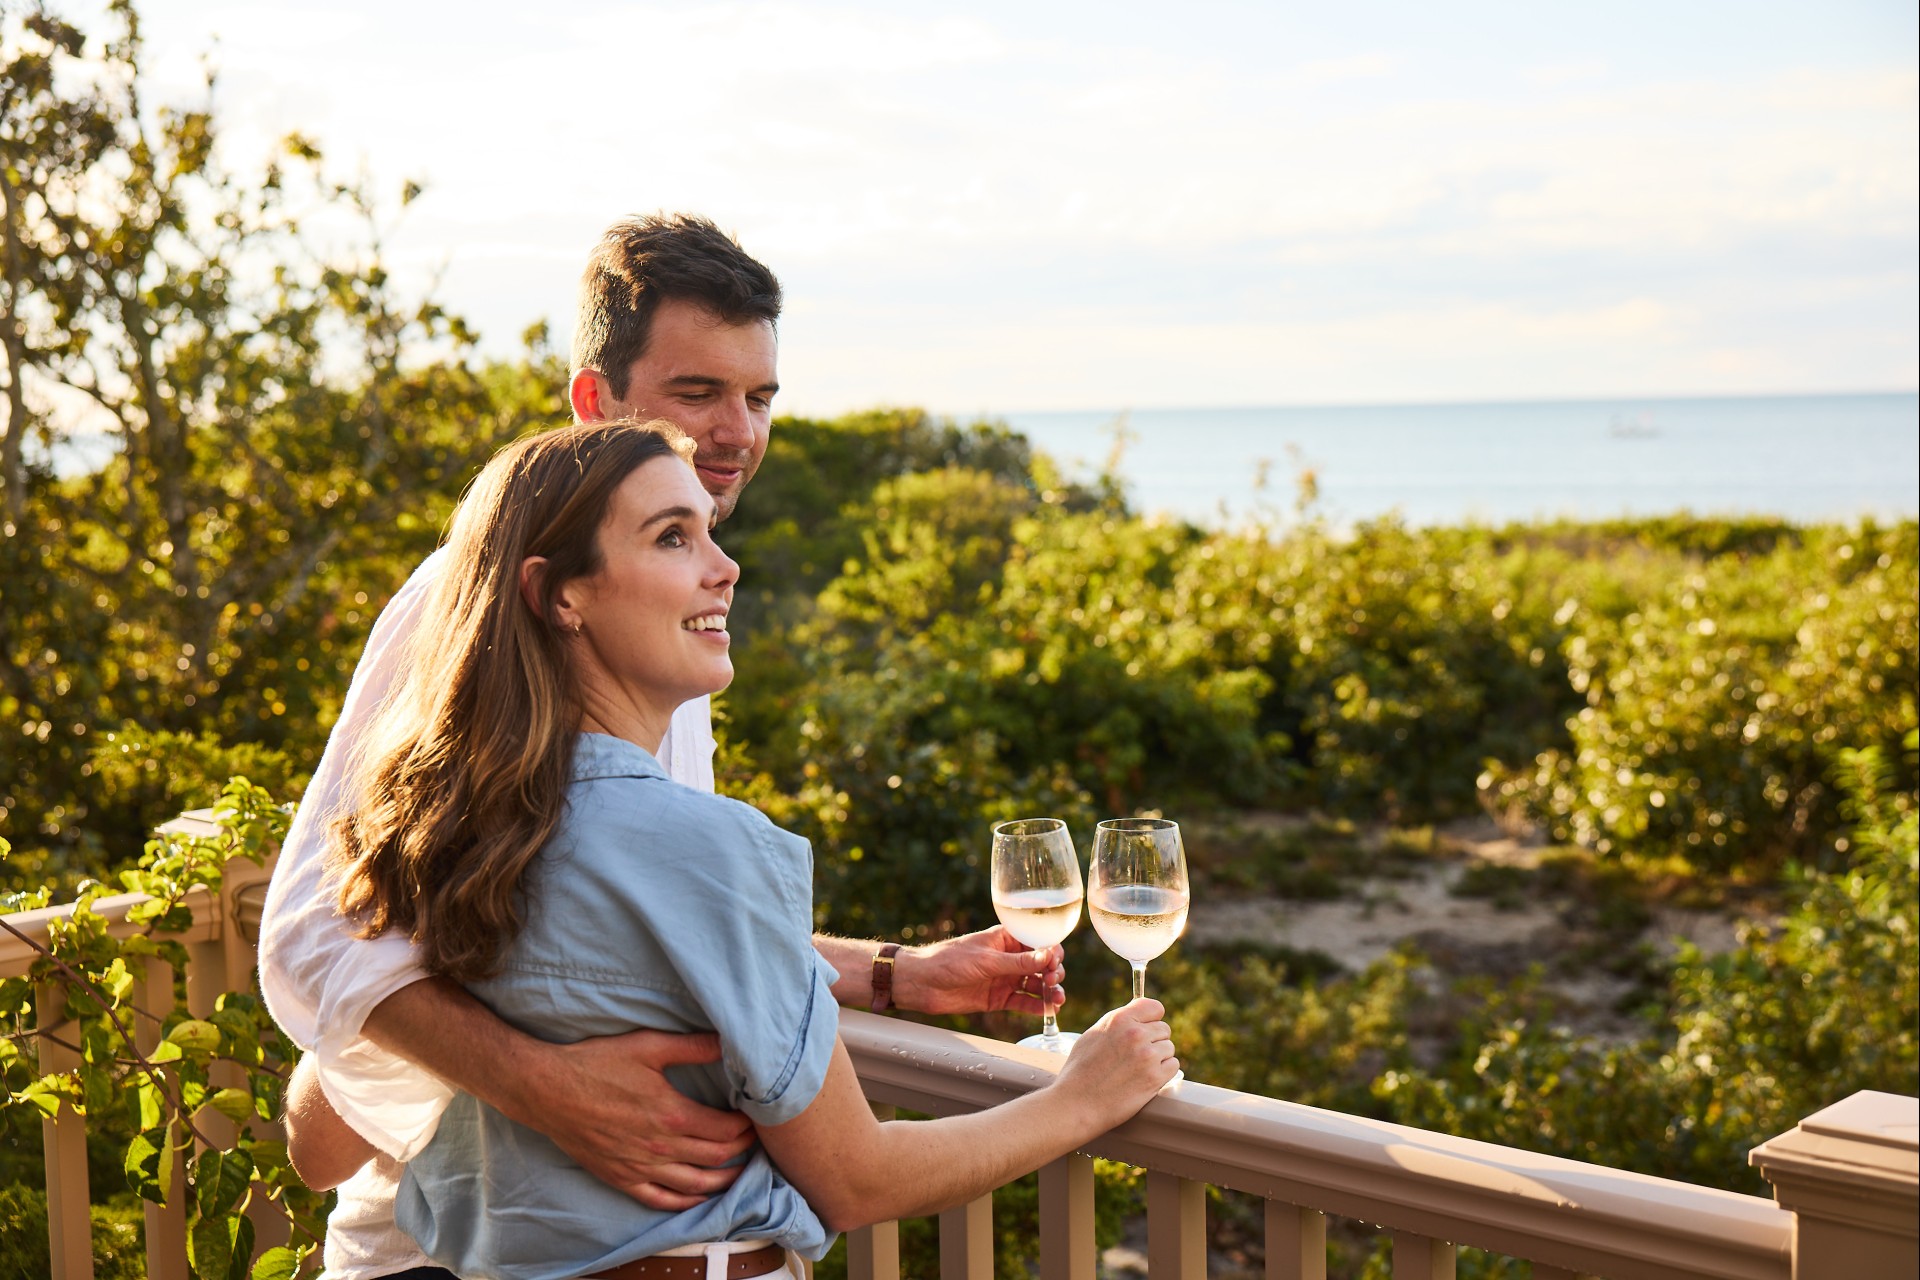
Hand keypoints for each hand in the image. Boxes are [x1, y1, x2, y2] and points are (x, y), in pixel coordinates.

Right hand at [512, 1028, 755, 1210]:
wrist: (548, 1090)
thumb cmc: (597, 1064)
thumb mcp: (648, 1046)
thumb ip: (692, 1046)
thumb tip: (729, 1040)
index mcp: (671, 1114)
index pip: (725, 1131)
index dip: (746, 1127)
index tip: (753, 1118)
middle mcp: (660, 1148)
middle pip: (716, 1159)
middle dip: (741, 1151)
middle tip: (752, 1141)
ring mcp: (640, 1168)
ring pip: (695, 1186)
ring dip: (723, 1182)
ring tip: (738, 1171)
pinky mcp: (621, 1179)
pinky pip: (661, 1200)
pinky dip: (685, 1202)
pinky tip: (698, 1197)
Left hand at [896, 925, 1066, 1015]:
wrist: (922, 983)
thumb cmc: (949, 961)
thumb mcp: (986, 960)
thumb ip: (1017, 962)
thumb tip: (1047, 956)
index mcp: (1005, 939)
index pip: (1038, 942)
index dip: (1051, 951)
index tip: (1054, 963)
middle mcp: (1009, 958)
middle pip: (1041, 965)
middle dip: (1052, 972)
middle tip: (1052, 981)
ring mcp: (1004, 978)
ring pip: (1034, 985)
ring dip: (1048, 991)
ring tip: (1056, 1000)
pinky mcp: (998, 998)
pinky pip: (1022, 1001)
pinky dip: (1035, 1006)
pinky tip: (1046, 1010)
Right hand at [1051, 998, 1176, 1128]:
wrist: (1077, 1103)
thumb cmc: (1080, 1071)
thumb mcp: (1094, 1035)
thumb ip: (1118, 1023)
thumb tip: (1136, 1016)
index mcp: (1119, 1019)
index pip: (1154, 1007)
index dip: (1152, 1018)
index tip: (1148, 1028)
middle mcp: (1136, 1034)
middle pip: (1164, 1029)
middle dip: (1154, 1041)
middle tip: (1137, 1055)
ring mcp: (1147, 1056)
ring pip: (1169, 1048)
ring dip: (1159, 1058)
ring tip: (1138, 1069)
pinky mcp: (1155, 1077)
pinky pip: (1173, 1066)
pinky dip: (1163, 1072)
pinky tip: (1146, 1078)